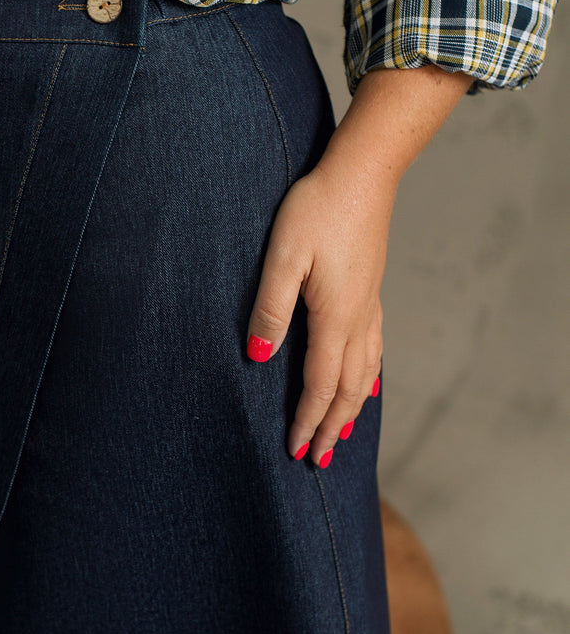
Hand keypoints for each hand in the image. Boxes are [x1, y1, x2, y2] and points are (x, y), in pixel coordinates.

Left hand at [245, 152, 396, 465]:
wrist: (362, 173)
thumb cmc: (317, 209)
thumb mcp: (283, 257)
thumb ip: (270, 309)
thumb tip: (258, 358)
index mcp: (335, 316)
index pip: (320, 384)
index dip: (307, 420)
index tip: (295, 450)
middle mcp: (359, 318)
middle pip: (348, 388)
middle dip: (331, 427)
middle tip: (317, 460)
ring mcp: (370, 305)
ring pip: (366, 372)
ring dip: (352, 407)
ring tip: (342, 434)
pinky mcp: (371, 290)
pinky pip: (374, 349)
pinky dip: (369, 377)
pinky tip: (367, 381)